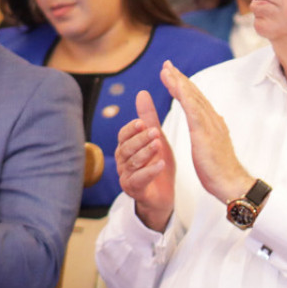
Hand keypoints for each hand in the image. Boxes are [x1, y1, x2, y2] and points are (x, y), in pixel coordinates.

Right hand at [117, 89, 176, 230]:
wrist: (164, 194)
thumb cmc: (158, 164)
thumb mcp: (156, 138)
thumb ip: (149, 118)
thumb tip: (142, 93)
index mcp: (126, 147)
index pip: (123, 135)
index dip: (131, 129)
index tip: (142, 122)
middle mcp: (122, 161)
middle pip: (126, 148)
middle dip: (140, 140)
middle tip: (154, 132)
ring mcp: (126, 176)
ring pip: (132, 163)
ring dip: (146, 153)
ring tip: (159, 145)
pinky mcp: (134, 190)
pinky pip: (139, 180)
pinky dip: (150, 171)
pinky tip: (161, 164)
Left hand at [161, 61, 250, 204]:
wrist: (231, 183)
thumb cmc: (219, 170)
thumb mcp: (210, 147)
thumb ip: (209, 133)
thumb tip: (209, 124)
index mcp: (212, 124)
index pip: (196, 100)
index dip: (184, 86)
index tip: (172, 75)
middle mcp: (212, 120)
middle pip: (194, 94)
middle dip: (180, 79)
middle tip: (167, 65)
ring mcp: (210, 125)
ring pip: (193, 98)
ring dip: (179, 83)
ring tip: (167, 71)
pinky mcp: (205, 133)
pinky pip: (193, 110)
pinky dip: (185, 96)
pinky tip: (176, 87)